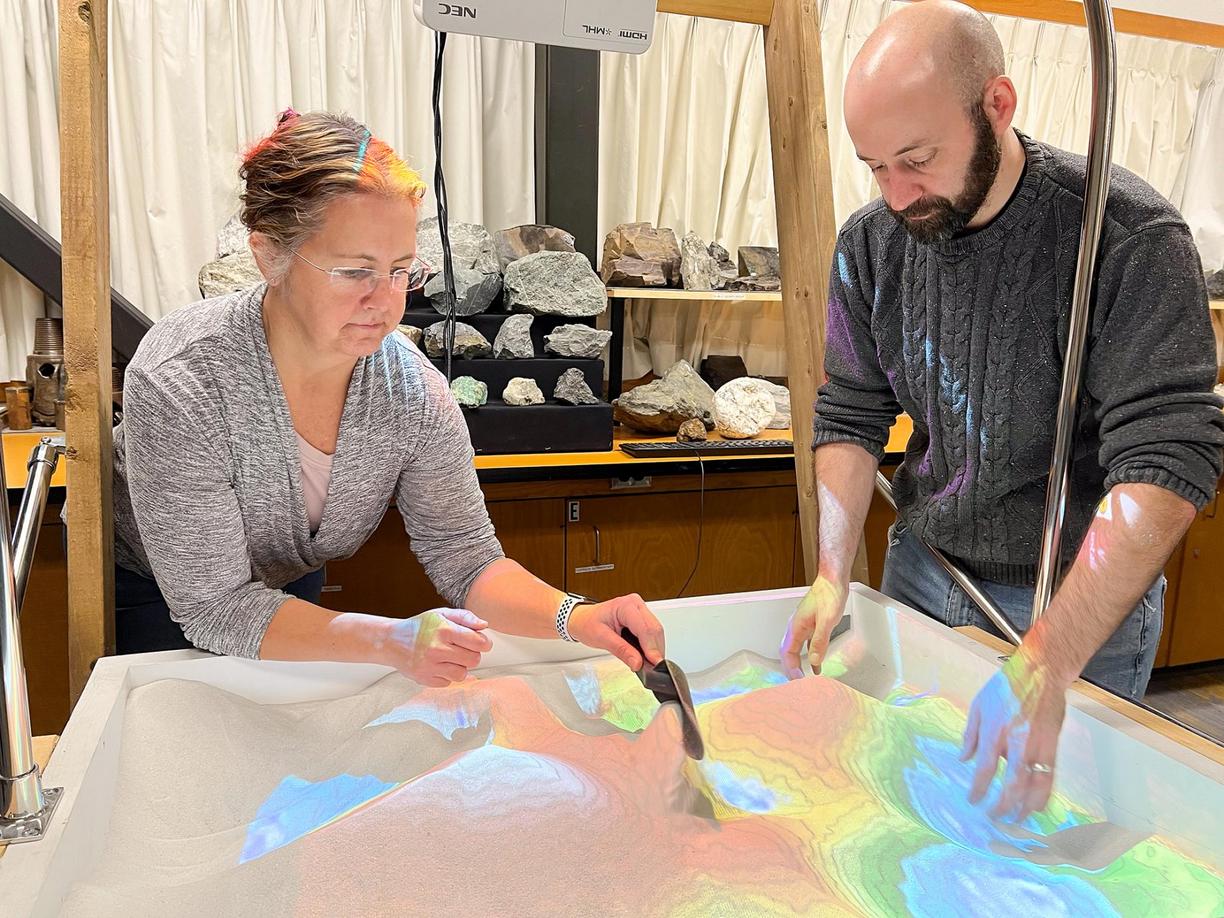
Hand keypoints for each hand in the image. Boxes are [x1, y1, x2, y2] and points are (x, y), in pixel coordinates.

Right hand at [383, 608, 493, 687]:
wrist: (392, 641)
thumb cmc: (421, 626)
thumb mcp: (442, 614)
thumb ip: (465, 617)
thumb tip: (484, 625)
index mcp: (444, 630)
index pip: (478, 642)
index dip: (484, 643)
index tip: (481, 643)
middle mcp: (437, 649)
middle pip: (474, 660)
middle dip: (472, 655)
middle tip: (463, 649)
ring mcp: (430, 666)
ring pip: (462, 674)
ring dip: (461, 667)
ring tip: (451, 658)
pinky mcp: (424, 679)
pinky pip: (448, 682)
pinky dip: (447, 675)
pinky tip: (439, 665)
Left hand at [566, 593, 664, 670]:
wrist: (582, 619)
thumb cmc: (587, 623)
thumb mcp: (601, 638)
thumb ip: (621, 650)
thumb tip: (638, 662)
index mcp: (626, 606)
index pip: (645, 629)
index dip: (652, 648)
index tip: (655, 664)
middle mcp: (635, 604)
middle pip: (655, 629)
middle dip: (655, 650)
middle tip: (653, 668)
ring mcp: (640, 609)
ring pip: (656, 631)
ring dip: (655, 648)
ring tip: (648, 664)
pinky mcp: (641, 616)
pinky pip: (652, 631)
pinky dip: (651, 645)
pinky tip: (647, 655)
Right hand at [779, 576, 847, 678]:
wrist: (833, 580)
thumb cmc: (829, 595)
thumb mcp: (826, 620)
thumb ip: (819, 641)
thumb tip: (814, 660)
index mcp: (796, 626)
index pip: (787, 653)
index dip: (791, 668)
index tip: (798, 681)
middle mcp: (796, 627)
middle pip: (787, 653)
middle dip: (790, 669)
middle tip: (796, 685)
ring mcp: (803, 626)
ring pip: (795, 650)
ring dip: (797, 664)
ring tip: (803, 679)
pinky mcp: (811, 625)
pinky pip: (805, 645)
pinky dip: (808, 657)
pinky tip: (816, 665)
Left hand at [961, 646, 1069, 821]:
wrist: (1040, 672)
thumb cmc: (1006, 687)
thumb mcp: (978, 706)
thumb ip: (970, 735)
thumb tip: (963, 759)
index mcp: (996, 730)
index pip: (986, 768)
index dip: (979, 789)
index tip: (974, 801)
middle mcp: (1019, 741)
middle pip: (1014, 782)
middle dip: (1005, 805)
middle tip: (996, 817)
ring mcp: (1040, 744)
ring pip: (1037, 784)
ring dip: (1027, 806)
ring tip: (1018, 819)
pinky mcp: (1054, 744)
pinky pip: (1051, 776)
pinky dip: (1044, 793)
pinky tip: (1038, 804)